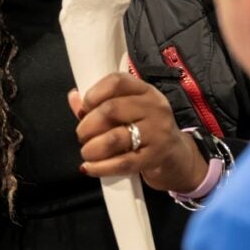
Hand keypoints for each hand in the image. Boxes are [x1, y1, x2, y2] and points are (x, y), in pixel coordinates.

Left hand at [68, 73, 206, 193]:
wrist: (176, 155)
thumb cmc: (144, 128)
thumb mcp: (127, 111)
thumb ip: (98, 104)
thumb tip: (74, 97)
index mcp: (145, 90)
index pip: (117, 82)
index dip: (94, 94)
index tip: (84, 108)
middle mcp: (154, 108)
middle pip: (111, 109)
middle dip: (88, 125)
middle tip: (82, 135)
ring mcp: (158, 133)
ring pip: (114, 138)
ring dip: (92, 147)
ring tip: (86, 152)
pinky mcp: (155, 157)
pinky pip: (122, 163)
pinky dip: (100, 167)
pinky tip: (89, 168)